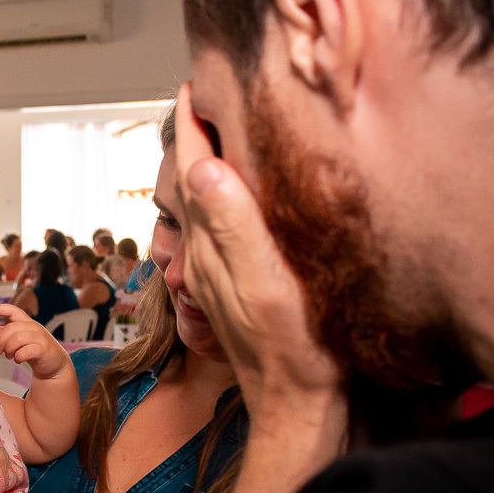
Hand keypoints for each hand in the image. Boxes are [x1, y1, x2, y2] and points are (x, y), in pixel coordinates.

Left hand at [0, 303, 71, 381]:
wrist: (54, 364)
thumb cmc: (35, 350)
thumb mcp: (21, 339)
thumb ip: (8, 334)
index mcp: (27, 323)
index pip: (14, 310)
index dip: (1, 308)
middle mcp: (34, 327)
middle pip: (11, 328)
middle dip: (1, 340)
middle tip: (0, 351)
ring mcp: (40, 338)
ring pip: (18, 338)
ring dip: (9, 349)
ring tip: (9, 356)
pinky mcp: (44, 350)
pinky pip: (27, 350)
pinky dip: (19, 356)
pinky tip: (18, 359)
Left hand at [172, 84, 342, 420]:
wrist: (300, 406)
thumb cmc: (292, 349)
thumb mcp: (265, 282)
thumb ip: (234, 225)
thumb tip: (201, 167)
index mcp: (211, 246)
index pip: (192, 171)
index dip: (192, 126)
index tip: (193, 86)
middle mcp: (207, 256)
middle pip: (195, 183)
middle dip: (199, 137)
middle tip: (211, 98)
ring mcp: (221, 273)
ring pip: (209, 205)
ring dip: (213, 167)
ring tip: (227, 134)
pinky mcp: (240, 287)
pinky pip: (226, 228)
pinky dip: (231, 199)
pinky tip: (249, 197)